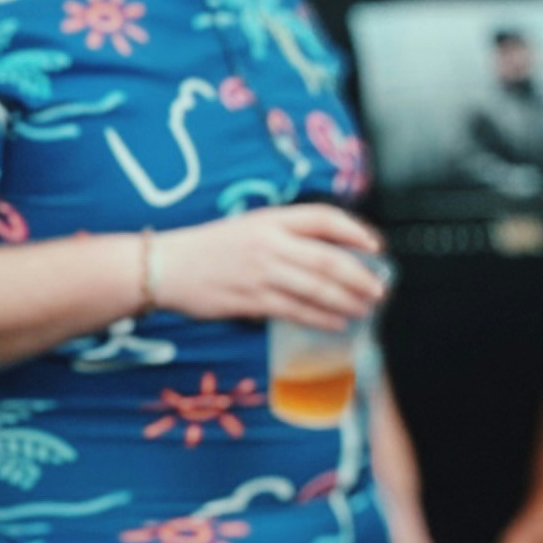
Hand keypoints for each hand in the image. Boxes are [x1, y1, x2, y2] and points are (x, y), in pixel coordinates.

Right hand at [154, 202, 384, 329]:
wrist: (163, 267)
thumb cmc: (206, 249)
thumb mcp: (247, 228)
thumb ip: (284, 237)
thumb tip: (328, 254)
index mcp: (269, 220)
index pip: (323, 219)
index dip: (355, 232)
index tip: (376, 247)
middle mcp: (268, 244)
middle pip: (328, 259)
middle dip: (360, 277)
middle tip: (379, 290)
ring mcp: (260, 273)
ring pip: (316, 289)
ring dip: (347, 302)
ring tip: (364, 309)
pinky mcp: (250, 301)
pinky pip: (295, 311)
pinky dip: (321, 318)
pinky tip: (336, 323)